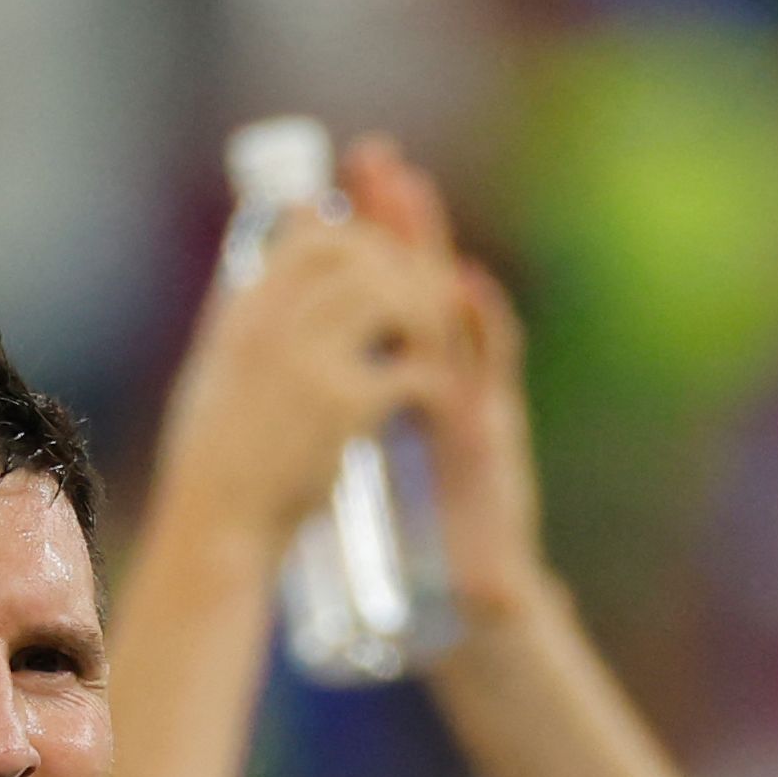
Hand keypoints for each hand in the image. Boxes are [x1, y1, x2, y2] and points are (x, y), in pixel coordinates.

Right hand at [150, 166, 457, 560]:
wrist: (217, 522)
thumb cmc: (217, 459)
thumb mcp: (216, 372)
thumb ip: (245, 322)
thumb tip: (256, 286)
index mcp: (246, 314)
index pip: (312, 238)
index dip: (360, 243)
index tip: (384, 272)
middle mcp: (275, 326)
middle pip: (358, 257)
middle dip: (401, 272)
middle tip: (425, 309)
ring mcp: (311, 364)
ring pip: (392, 298)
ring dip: (424, 319)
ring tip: (434, 351)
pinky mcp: (345, 409)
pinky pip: (412, 367)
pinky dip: (434, 380)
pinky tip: (435, 401)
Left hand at [345, 140, 547, 613]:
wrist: (467, 616)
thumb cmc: (419, 551)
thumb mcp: (371, 472)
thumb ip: (347, 420)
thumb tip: (285, 390)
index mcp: (413, 386)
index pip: (388, 297)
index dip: (370, 239)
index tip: (338, 183)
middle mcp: (449, 384)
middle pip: (425, 287)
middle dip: (405, 222)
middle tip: (379, 160)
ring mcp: (475, 408)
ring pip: (459, 315)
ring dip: (437, 251)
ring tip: (418, 198)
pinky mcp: (492, 442)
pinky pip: (488, 373)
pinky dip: (481, 328)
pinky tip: (466, 287)